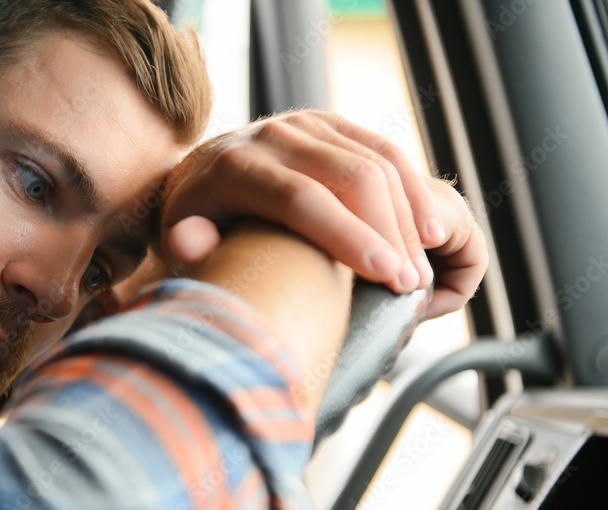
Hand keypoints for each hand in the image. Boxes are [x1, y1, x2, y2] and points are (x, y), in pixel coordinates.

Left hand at [159, 110, 487, 317]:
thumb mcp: (178, 241)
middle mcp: (269, 135)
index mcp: (231, 166)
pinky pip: (384, 150)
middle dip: (387, 234)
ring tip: (420, 272)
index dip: (347, 237)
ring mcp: (302, 123)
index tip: (388, 277)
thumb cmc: (192, 226)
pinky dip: (411, 190)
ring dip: (406, 219)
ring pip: (374, 162)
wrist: (195, 178)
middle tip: (411, 287)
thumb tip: (190, 245)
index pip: (300, 198)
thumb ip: (185, 246)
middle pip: (347, 178)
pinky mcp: (328, 123)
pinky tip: (429, 233)